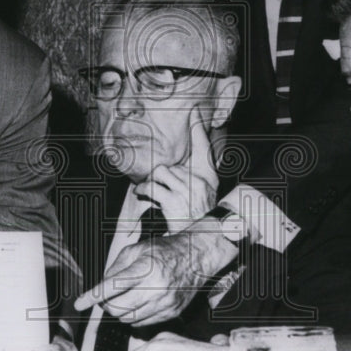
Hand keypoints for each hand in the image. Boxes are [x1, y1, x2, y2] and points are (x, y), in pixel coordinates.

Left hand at [73, 227, 221, 324]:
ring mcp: (165, 303)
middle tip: (105, 296)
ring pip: (128, 319)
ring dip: (119, 312)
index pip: (113, 286)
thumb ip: (116, 267)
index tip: (79, 304)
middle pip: (118, 308)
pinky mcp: (171, 314)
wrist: (196, 257)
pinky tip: (137, 304)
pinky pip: (142, 324)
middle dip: (105, 304)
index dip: (93, 296)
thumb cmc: (163, 251)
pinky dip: (133, 317)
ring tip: (123, 298)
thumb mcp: (137, 249)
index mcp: (146, 268)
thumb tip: (102, 288)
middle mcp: (156, 288)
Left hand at [138, 107, 218, 232]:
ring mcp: (186, 192)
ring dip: (151, 180)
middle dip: (161, 173)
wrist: (201, 239)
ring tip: (148, 187)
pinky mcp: (173, 202)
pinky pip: (153, 187)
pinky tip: (142, 193)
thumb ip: (196, 175)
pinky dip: (144, 189)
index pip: (203, 147)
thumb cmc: (199, 214)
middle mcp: (199, 182)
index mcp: (208, 177)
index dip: (197, 128)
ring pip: (161, 172)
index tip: (193, 111)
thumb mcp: (205, 192)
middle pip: (172, 163)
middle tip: (155, 181)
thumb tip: (177, 163)